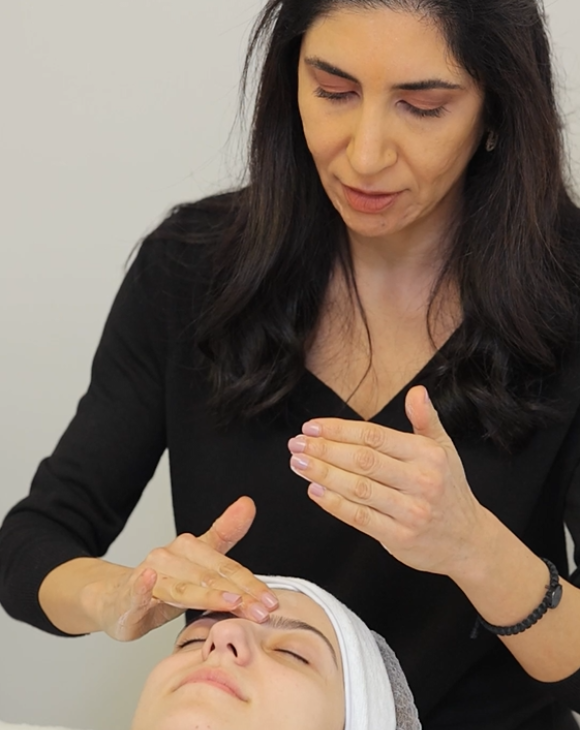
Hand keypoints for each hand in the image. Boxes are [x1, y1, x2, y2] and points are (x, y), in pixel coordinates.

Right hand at [90, 497, 278, 640]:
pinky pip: (136, 590)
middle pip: (211, 578)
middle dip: (240, 595)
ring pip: (182, 588)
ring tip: (231, 602)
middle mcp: (170, 557)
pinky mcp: (128, 595)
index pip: (227, 567)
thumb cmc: (162, 582)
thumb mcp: (197, 560)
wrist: (115, 596)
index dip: (251, 584)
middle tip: (262, 610)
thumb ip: (224, 533)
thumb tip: (248, 503)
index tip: (271, 600)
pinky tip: (147, 580)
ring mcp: (148, 574)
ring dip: (207, 595)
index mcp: (189, 549)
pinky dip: (141, 586)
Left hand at [288, 386, 489, 577]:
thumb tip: (416, 392)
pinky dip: (334, 504)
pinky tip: (315, 490)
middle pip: (363, 460)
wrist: (468, 541)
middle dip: (325, 450)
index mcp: (427, 454)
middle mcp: (421, 480)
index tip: (312, 427)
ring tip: (299, 463)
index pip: (375, 436)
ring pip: (358, 488)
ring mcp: (410, 510)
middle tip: (297, 443)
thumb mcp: (444, 450)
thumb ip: (426, 420)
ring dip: (324, 473)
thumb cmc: (449, 491)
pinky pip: (360, 517)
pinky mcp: (399, 537)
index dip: (339, 430)